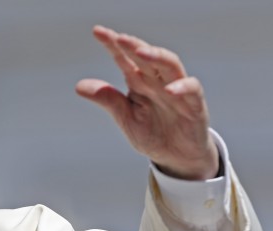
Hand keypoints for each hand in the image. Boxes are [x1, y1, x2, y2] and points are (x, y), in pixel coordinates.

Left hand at [76, 25, 218, 179]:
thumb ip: (107, 100)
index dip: (113, 44)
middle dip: (133, 45)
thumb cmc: (152, 133)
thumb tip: (79, 86)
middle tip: (119, 38)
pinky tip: (170, 89)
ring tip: (141, 51)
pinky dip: (182, 87)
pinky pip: (191, 89)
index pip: (125, 58)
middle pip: (147, 56)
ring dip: (156, 56)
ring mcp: (177, 90)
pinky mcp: (194, 104)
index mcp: (139, 82)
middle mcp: (157, 81)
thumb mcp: (125, 118)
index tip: (97, 32)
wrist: (176, 157)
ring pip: (170, 64)